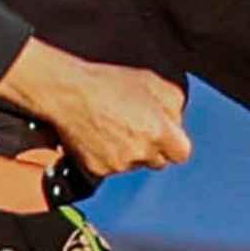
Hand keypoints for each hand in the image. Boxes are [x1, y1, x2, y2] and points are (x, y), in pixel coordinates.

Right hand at [0, 39, 191, 179]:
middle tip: (136, 126)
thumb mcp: (150, 80)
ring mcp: (118, 164)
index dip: (173, 143)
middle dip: (152, 147)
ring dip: (129, 152)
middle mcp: (141, 152)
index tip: (165, 134)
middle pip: (157, 161)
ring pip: (133, 165)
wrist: (67, 93)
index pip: (181, 153)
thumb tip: (177, 118)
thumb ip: (174, 102)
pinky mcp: (97, 170)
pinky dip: (107, 156)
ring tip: (113, 126)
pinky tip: (100, 135)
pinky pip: (110, 168)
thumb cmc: (106, 83)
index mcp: (158, 131)